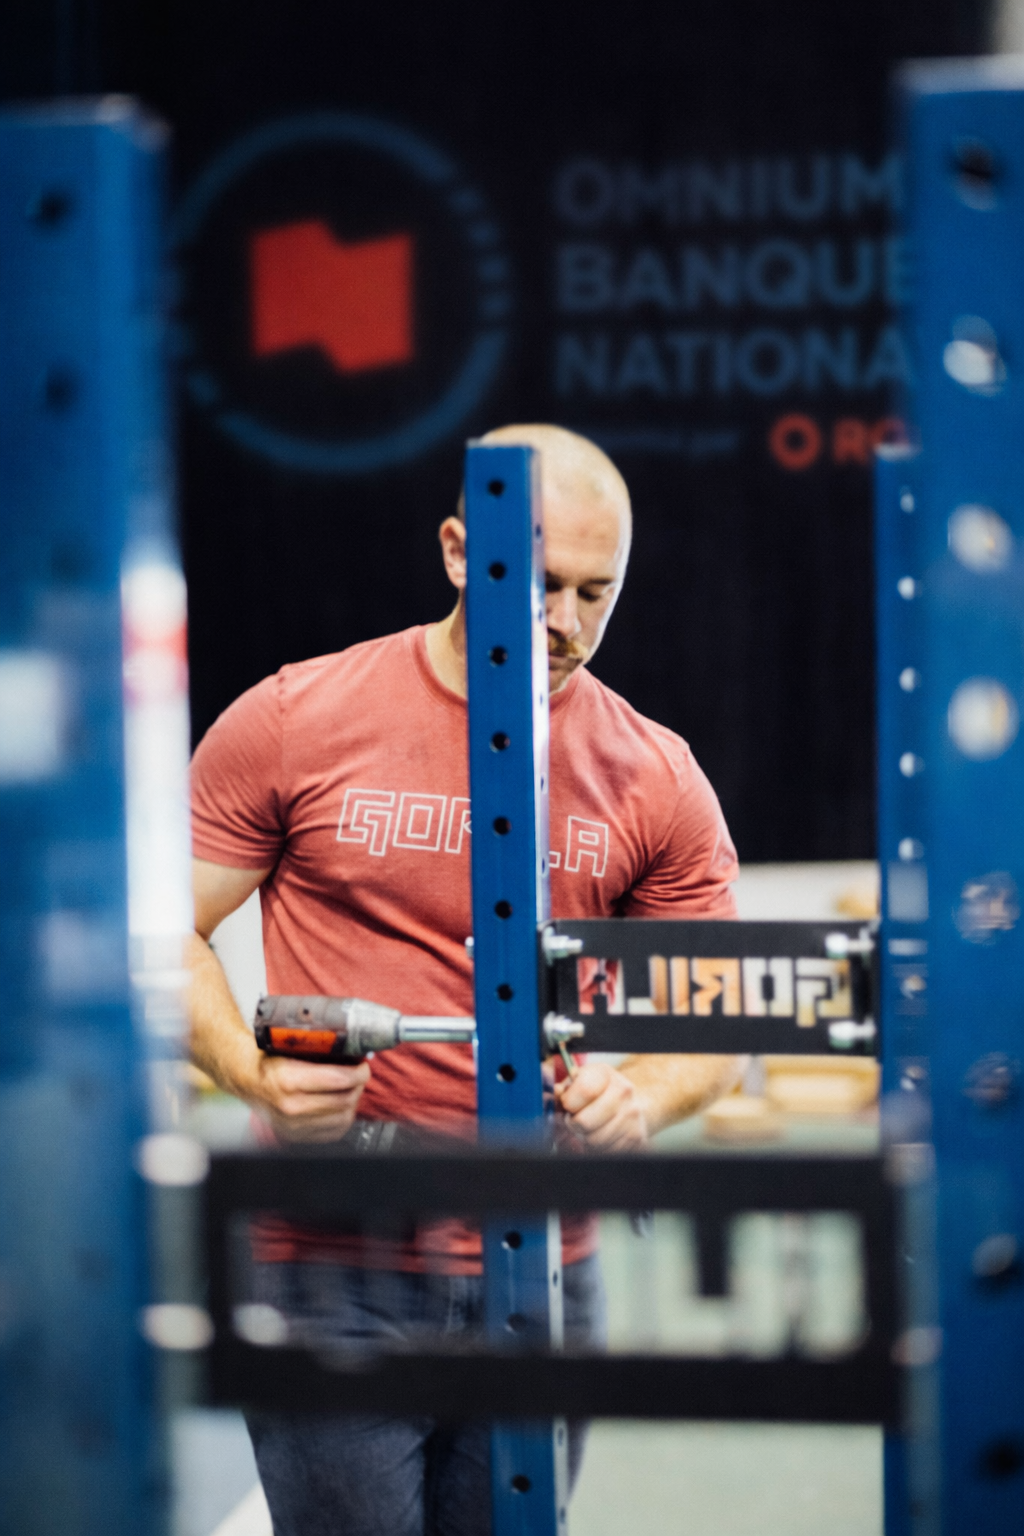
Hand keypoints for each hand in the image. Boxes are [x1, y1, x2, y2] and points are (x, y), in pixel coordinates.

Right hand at [250, 1053, 370, 1143]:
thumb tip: (352, 1049)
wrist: (248, 1082)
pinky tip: (340, 1104)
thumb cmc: (270, 1061)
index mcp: (288, 1080)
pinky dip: (343, 1117)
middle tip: (359, 1074)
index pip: (339, 1079)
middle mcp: (291, 1106)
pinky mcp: (298, 1136)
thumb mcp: (291, 1047)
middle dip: (358, 1085)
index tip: (362, 1066)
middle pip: (345, 1099)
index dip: (358, 1072)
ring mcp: (294, 1125)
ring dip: (353, 1101)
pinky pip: (334, 1131)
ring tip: (350, 1088)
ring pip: (343, 1117)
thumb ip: (320, 1049)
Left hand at [553, 1061, 649, 1149]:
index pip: (584, 1090)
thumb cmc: (599, 1093)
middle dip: (574, 1126)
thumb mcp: (579, 1082)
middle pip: (585, 1122)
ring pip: (595, 1142)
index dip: (568, 1103)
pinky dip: (600, 1150)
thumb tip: (552, 1095)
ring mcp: (633, 1116)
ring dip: (586, 1141)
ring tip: (590, 1130)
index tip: (567, 1106)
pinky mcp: (638, 1139)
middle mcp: (624, 1092)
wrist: (631, 1103)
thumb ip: (563, 1089)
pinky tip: (602, 1138)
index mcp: (605, 1074)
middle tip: (576, 1122)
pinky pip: (608, 1153)